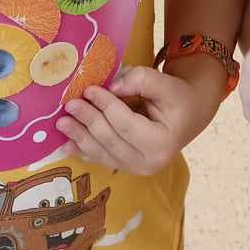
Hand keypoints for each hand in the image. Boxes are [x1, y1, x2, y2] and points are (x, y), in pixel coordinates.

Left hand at [55, 66, 214, 175]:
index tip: (89, 89)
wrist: (188, 115)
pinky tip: (66, 144)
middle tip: (70, 104)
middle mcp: (150, 162)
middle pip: (110, 140)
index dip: (106, 106)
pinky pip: (101, 159)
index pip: (126, 123)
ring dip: (79, 137)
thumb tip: (111, 87)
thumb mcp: (166, 83)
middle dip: (88, 120)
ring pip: (102, 153)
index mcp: (163, 142)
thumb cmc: (177, 98)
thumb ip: (141, 80)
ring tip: (62, 123)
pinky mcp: (126, 168)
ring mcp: (136, 169)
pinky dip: (82, 151)